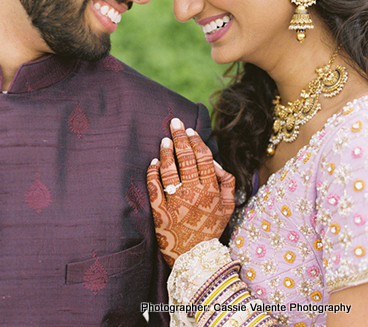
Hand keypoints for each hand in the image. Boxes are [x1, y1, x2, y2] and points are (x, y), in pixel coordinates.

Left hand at [147, 118, 234, 267]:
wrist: (195, 259)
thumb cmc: (211, 230)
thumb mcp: (228, 208)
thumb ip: (228, 184)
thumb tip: (218, 164)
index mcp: (211, 190)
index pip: (204, 158)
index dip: (196, 142)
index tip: (190, 131)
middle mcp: (194, 192)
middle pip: (186, 158)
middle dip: (180, 137)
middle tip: (174, 123)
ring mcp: (175, 201)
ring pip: (169, 169)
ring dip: (166, 151)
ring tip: (164, 140)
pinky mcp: (160, 211)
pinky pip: (154, 186)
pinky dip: (153, 171)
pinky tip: (153, 162)